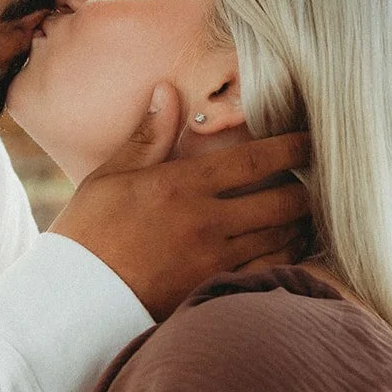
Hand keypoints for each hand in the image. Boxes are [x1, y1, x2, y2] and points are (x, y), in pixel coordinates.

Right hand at [51, 82, 311, 319]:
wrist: (74, 300)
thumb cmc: (87, 235)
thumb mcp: (109, 177)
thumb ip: (147, 137)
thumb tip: (168, 91)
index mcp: (182, 186)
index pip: (256, 160)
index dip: (292, 148)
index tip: (311, 141)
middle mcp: (206, 222)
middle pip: (281, 203)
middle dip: (306, 191)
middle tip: (317, 183)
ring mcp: (212, 261)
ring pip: (279, 240)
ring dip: (298, 228)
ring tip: (305, 218)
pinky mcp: (210, 291)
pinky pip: (264, 274)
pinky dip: (283, 262)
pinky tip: (287, 254)